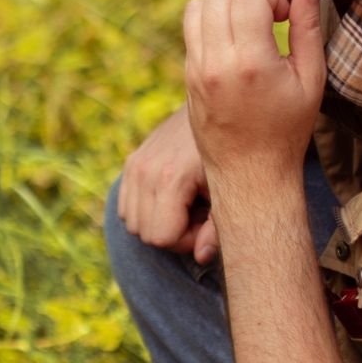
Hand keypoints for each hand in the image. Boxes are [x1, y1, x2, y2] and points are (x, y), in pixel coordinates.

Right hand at [119, 105, 217, 262]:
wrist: (221, 105)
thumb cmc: (235, 154)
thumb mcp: (231, 192)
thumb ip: (218, 230)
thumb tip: (200, 257)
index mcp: (171, 178)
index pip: (161, 238)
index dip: (186, 240)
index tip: (206, 222)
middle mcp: (145, 170)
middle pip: (145, 233)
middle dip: (173, 233)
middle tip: (199, 214)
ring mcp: (135, 164)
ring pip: (132, 222)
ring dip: (158, 222)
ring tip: (187, 204)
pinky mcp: (132, 161)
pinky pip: (126, 206)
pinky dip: (146, 210)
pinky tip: (172, 196)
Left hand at [182, 0, 324, 194]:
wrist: (250, 173)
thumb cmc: (289, 128)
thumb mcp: (311, 79)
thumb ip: (308, 26)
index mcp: (252, 64)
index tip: (284, 17)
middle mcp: (217, 64)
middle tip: (266, 20)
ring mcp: (196, 70)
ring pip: (197, 6)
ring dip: (223, 7)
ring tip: (246, 28)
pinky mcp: (186, 77)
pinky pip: (189, 29)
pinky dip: (209, 24)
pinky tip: (232, 45)